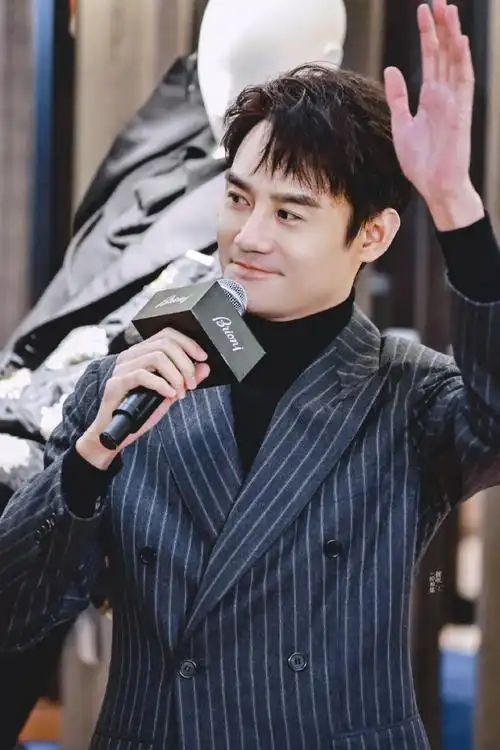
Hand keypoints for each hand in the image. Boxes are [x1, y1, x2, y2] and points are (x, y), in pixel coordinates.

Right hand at [77, 329, 209, 468]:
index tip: (203, 357)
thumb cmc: (141, 411)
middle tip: (192, 384)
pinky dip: (161, 384)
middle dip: (185, 363)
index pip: (167, 334)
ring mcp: (122, 368)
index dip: (188, 343)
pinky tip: (169, 395)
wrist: (116, 433)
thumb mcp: (170, 393)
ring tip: (181, 392)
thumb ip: (186, 380)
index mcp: (143, 353)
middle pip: (165, 344)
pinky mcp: (116, 383)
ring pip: (156, 357)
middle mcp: (131, 355)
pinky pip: (142, 375)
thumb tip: (205, 367)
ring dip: (175, 375)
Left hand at [384, 1, 482, 227]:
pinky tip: (459, 42)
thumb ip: (398, 97)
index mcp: (430, 97)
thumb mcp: (401, 124)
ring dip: (452, 36)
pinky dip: (462, 62)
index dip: (427, 35)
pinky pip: (463, 84)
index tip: (423, 11)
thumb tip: (390, 69)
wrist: (435, 186)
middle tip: (436, 1)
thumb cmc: (422, 162)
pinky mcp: (460, 114)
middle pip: (443, 53)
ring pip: (455, 61)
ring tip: (448, 10)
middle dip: (440, 27)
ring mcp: (454, 102)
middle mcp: (444, 95)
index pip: (430, 58)